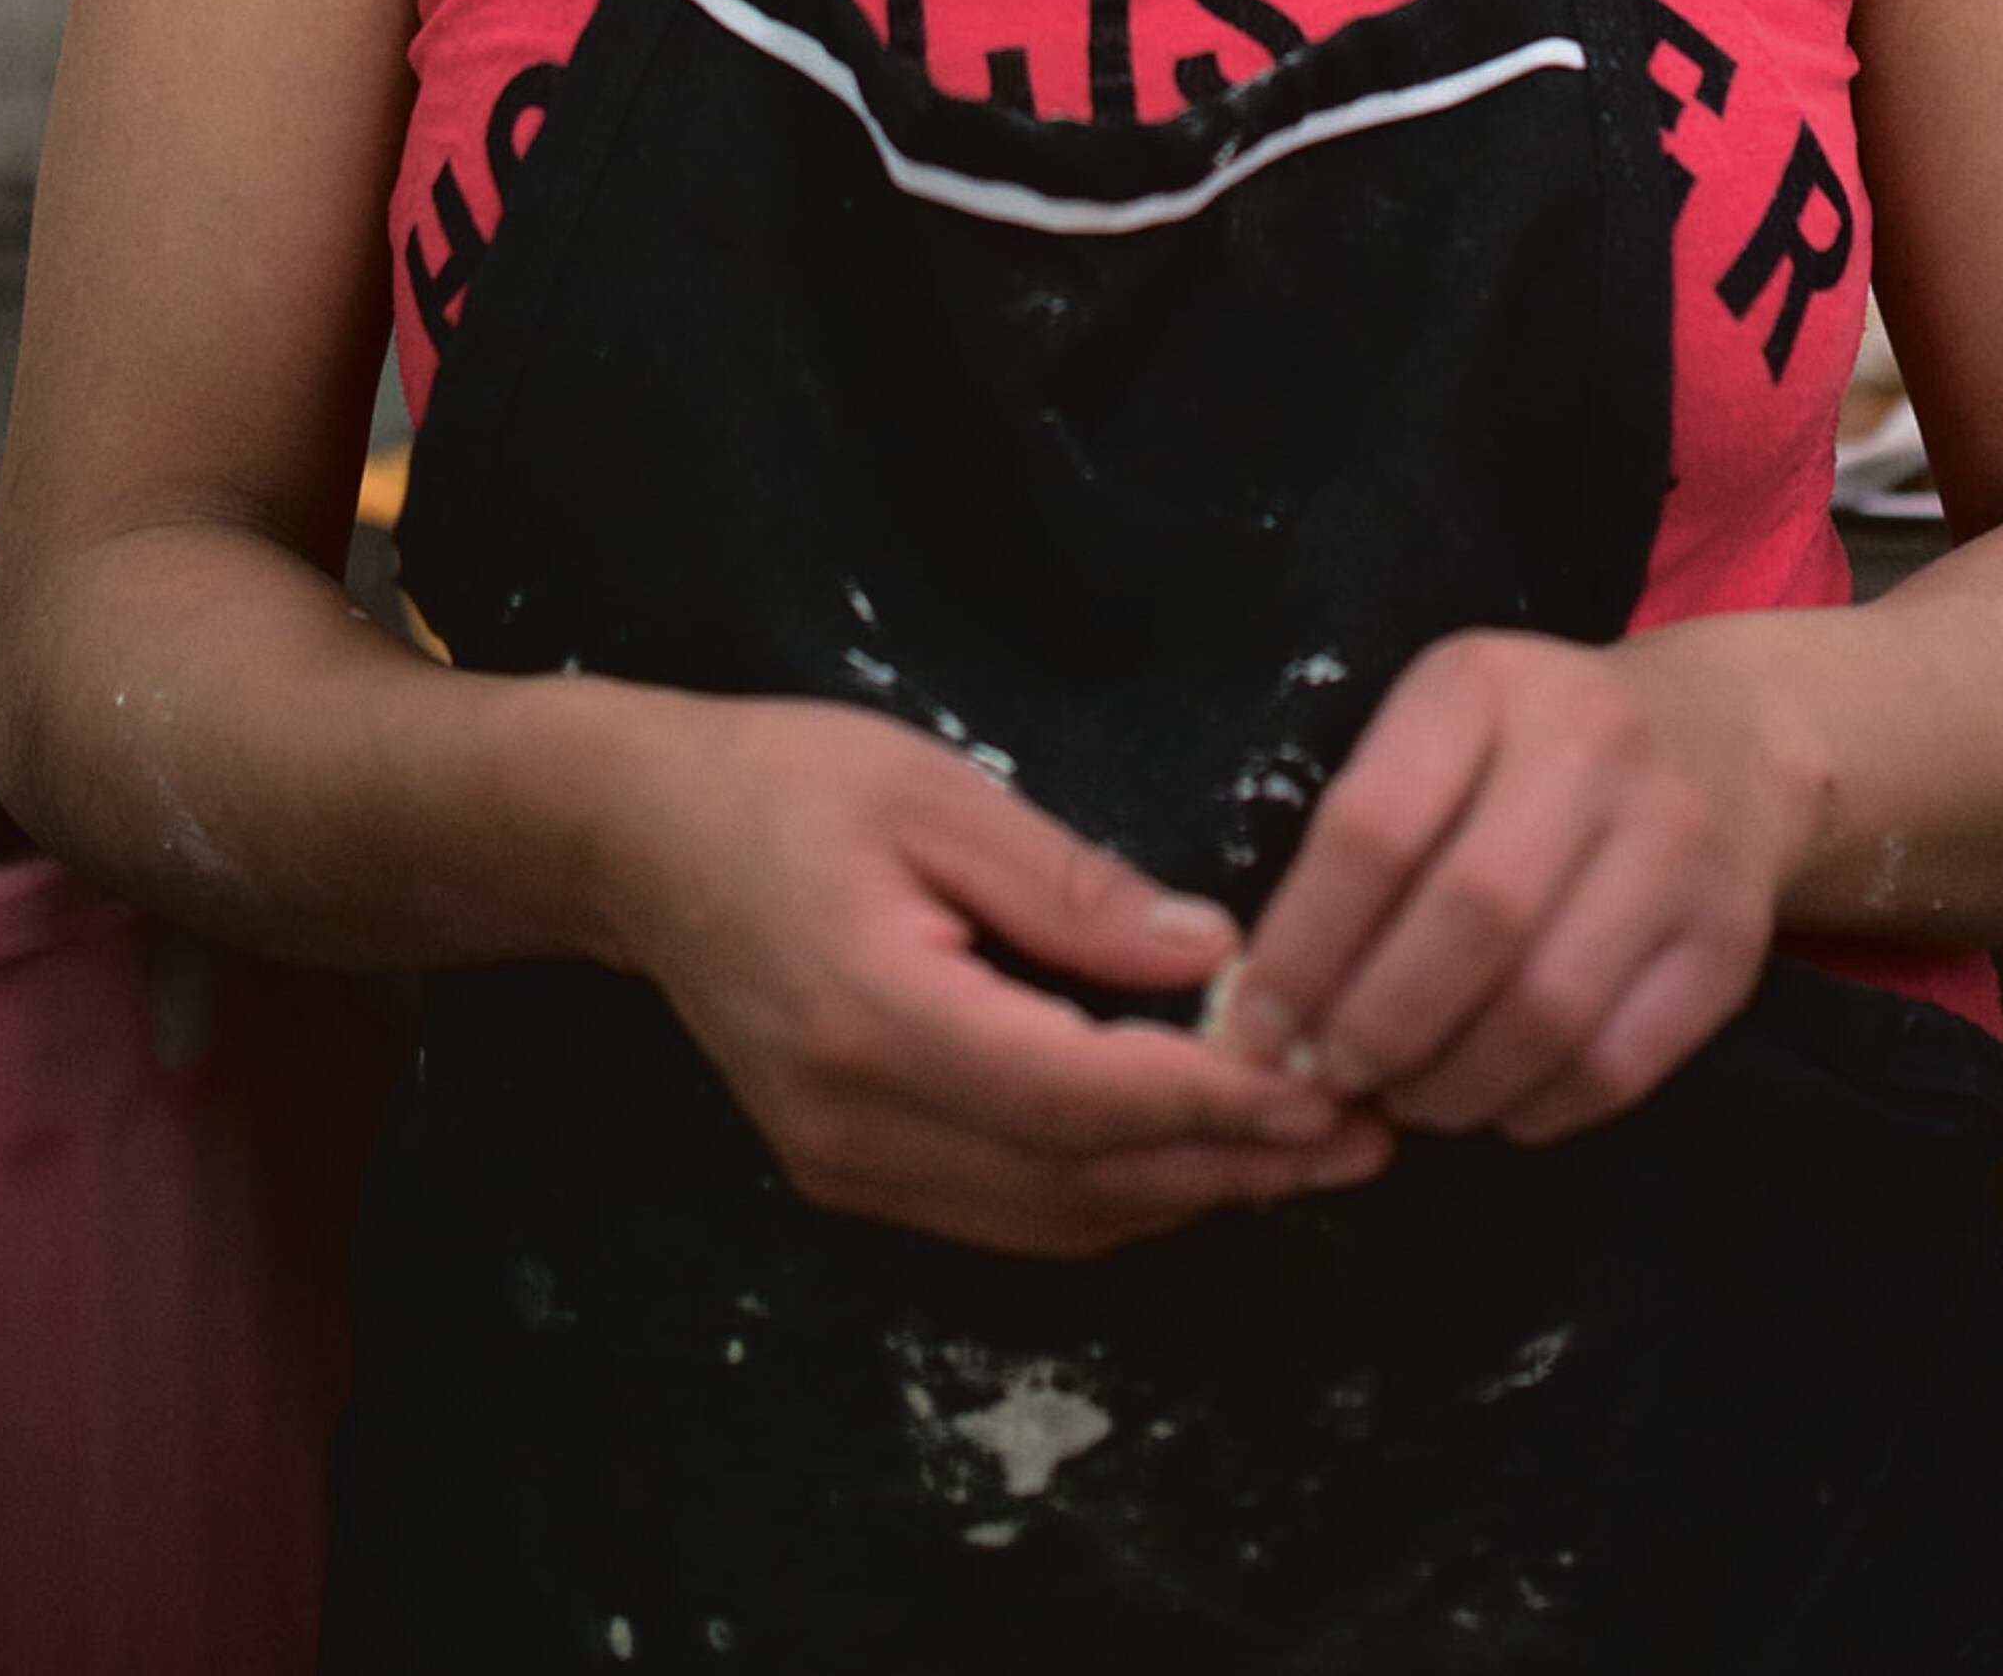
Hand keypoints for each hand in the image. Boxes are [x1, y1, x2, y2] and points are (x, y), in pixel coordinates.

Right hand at [578, 693, 1398, 1256]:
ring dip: (1187, 1192)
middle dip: (1234, 1167)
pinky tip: (1192, 1151)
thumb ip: (1074, 887)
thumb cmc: (786, 782)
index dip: (1217, 1105)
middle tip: (1364, 1133)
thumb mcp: (936, 794)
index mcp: (878, 1018)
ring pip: (1055, 1220)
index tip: (1333, 1086)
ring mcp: (848, 1166)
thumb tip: (1214, 955)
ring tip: (1310, 1150)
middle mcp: (860, 1124)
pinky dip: (1115, 1191)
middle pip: (1082, 1185)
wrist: (638, 840)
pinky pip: (1012, 1213)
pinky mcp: (851, 1170)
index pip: (1085, 1098)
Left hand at [1209, 623, 1797, 1142]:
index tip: (1253, 1028)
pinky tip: (1494, 1100)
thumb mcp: (1441, 734)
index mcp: (1484, 686)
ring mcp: (1678, 844)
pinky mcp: (1730, 939)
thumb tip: (1265, 1009)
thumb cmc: (1532, 750)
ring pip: (1548, 1009)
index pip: (1373, 828)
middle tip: (1329, 1076)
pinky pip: (1619, 1064)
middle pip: (1470, 922)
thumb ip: (1359, 842)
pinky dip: (1537, 1108)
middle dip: (1377, 1028)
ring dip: (1452, 1084)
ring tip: (1406, 1096)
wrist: (1724, 741)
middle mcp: (1593, 748)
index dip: (1303, 949)